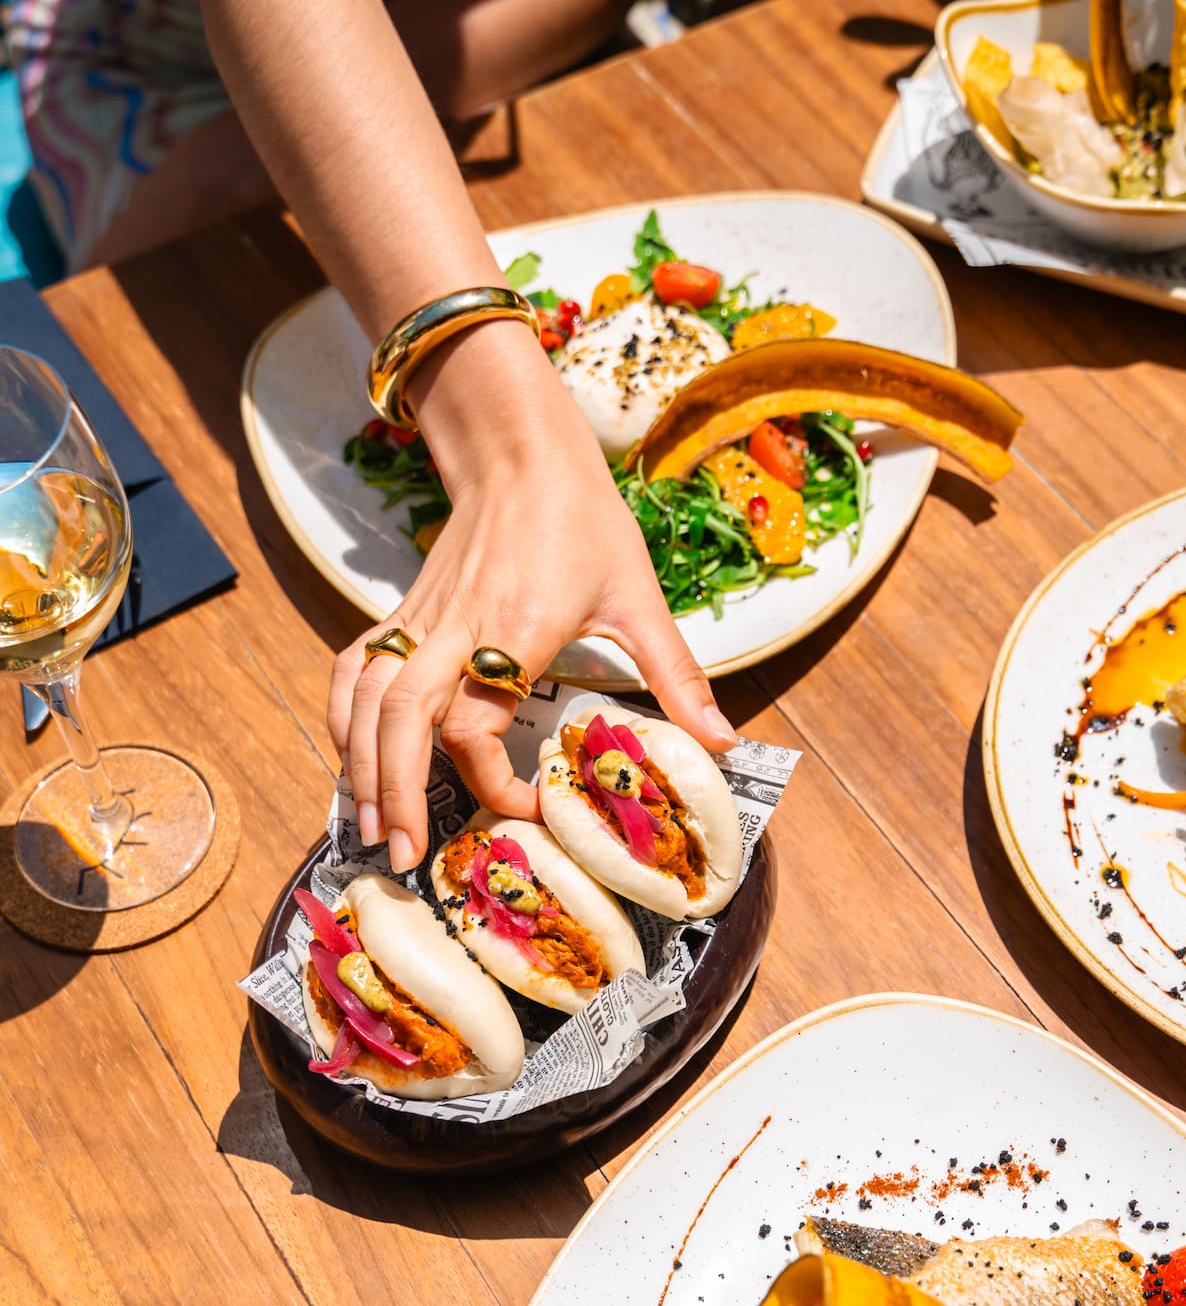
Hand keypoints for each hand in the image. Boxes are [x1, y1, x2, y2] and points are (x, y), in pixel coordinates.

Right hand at [328, 322, 735, 872]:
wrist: (521, 449)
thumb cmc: (582, 519)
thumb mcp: (640, 599)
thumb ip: (676, 678)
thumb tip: (722, 744)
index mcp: (513, 631)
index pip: (474, 726)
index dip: (492, 781)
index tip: (530, 807)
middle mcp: (453, 628)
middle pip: (400, 721)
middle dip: (393, 793)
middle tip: (402, 856)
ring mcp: (420, 619)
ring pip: (366, 699)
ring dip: (359, 766)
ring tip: (370, 828)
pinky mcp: (403, 611)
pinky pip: (355, 669)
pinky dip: (343, 717)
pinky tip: (352, 760)